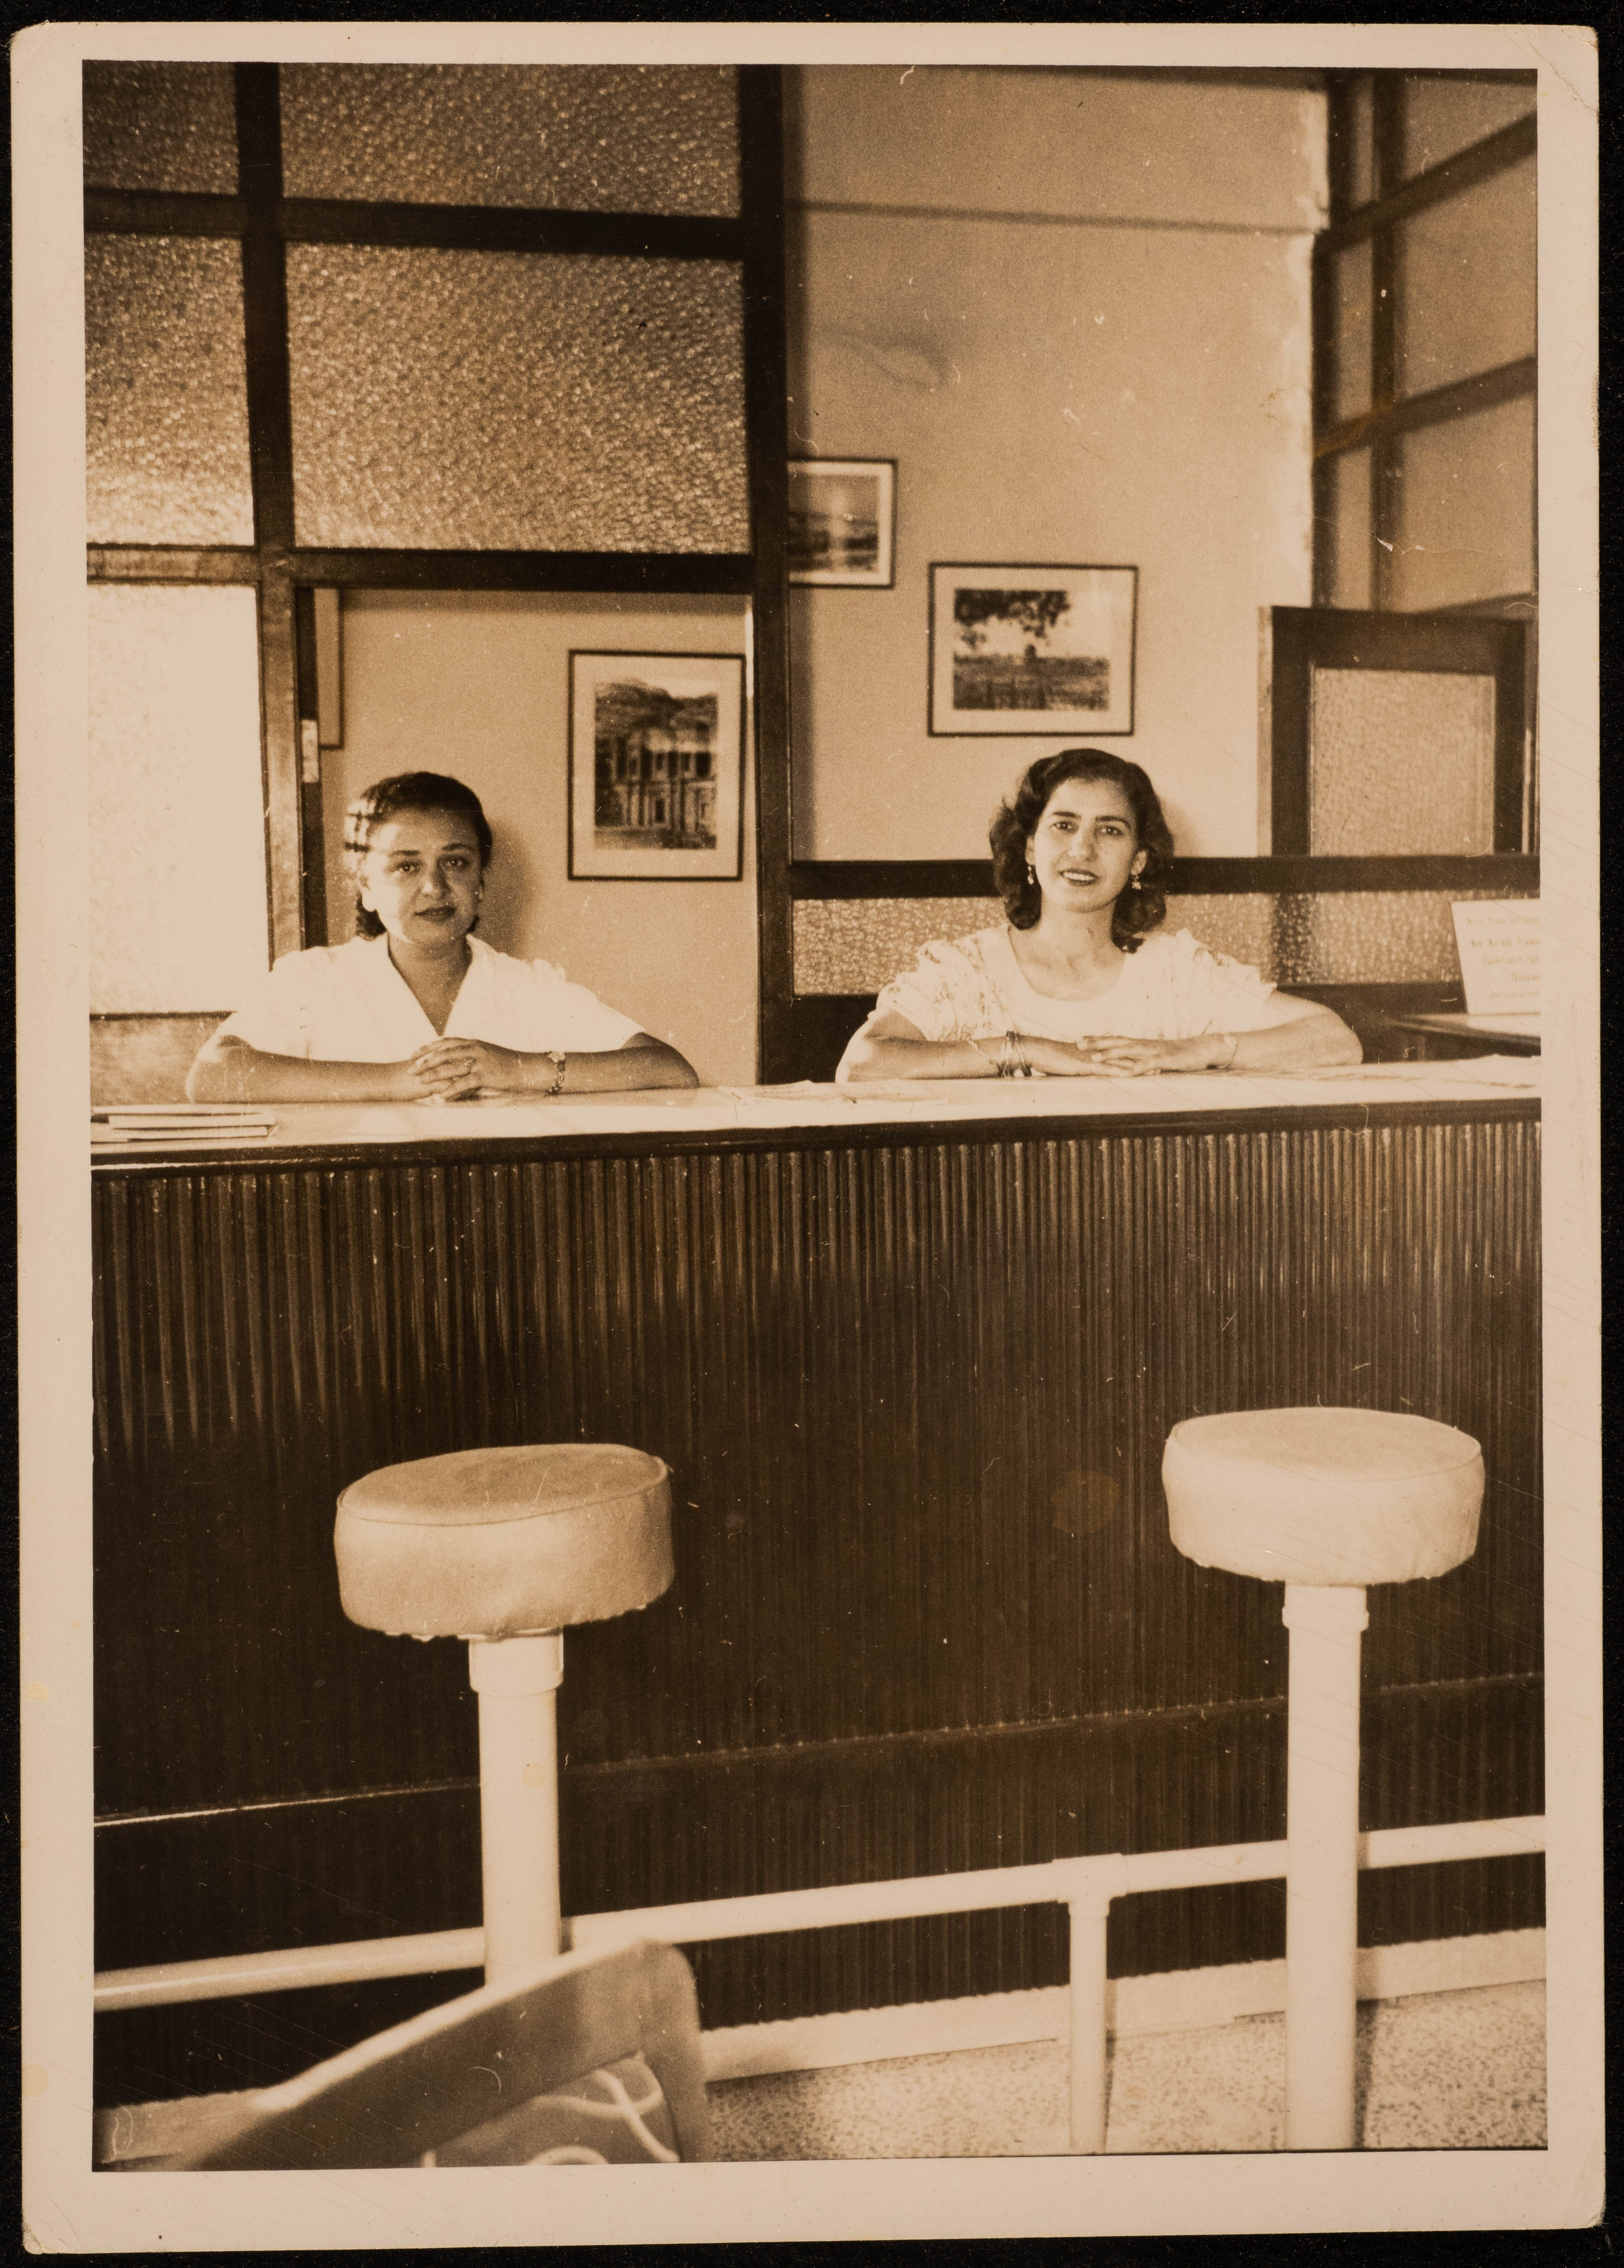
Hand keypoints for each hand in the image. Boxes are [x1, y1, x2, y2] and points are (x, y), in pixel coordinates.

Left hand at [402, 1037, 530, 1099]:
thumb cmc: (508, 1064)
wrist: (529, 1069)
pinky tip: (441, 1097)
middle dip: (425, 1061)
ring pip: (451, 1066)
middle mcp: (475, 1049)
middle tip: (410, 1069)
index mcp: (474, 1043)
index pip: (445, 1042)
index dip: (428, 1048)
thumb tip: (457, 1060)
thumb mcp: (488, 1054)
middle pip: (444, 1052)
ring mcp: (480, 1061)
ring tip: (420, 1081)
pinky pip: (464, 1083)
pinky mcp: (487, 1075)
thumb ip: (472, 1054)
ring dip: (434, 1074)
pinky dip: (451, 1090)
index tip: (414, 1054)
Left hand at [1067, 1035, 1206, 1077]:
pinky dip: (1136, 1068)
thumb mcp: (1154, 1057)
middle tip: (1077, 1043)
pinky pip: (1148, 1065)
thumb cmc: (1176, 1055)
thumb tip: (1125, 1064)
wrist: (1200, 1050)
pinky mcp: (1164, 1060)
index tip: (1078, 1039)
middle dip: (1096, 1043)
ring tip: (1094, 1058)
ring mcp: (1153, 1051)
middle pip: (1116, 1042)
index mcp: (1140, 1044)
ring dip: (1111, 1054)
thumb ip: (1139, 1059)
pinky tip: (1126, 1073)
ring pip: (1128, 1052)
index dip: (1096, 1039)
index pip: (1114, 1039)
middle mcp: (1143, 1045)